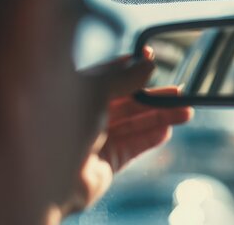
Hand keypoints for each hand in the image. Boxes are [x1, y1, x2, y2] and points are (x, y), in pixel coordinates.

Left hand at [59, 47, 192, 215]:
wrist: (47, 177)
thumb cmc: (62, 125)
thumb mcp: (97, 90)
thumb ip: (126, 78)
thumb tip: (148, 63)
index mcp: (75, 90)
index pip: (108, 74)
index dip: (131, 66)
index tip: (152, 57)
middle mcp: (85, 113)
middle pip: (127, 101)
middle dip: (154, 96)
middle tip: (180, 92)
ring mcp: (97, 138)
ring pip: (135, 123)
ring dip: (160, 117)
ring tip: (186, 112)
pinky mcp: (107, 162)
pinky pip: (133, 146)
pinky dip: (151, 138)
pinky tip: (168, 130)